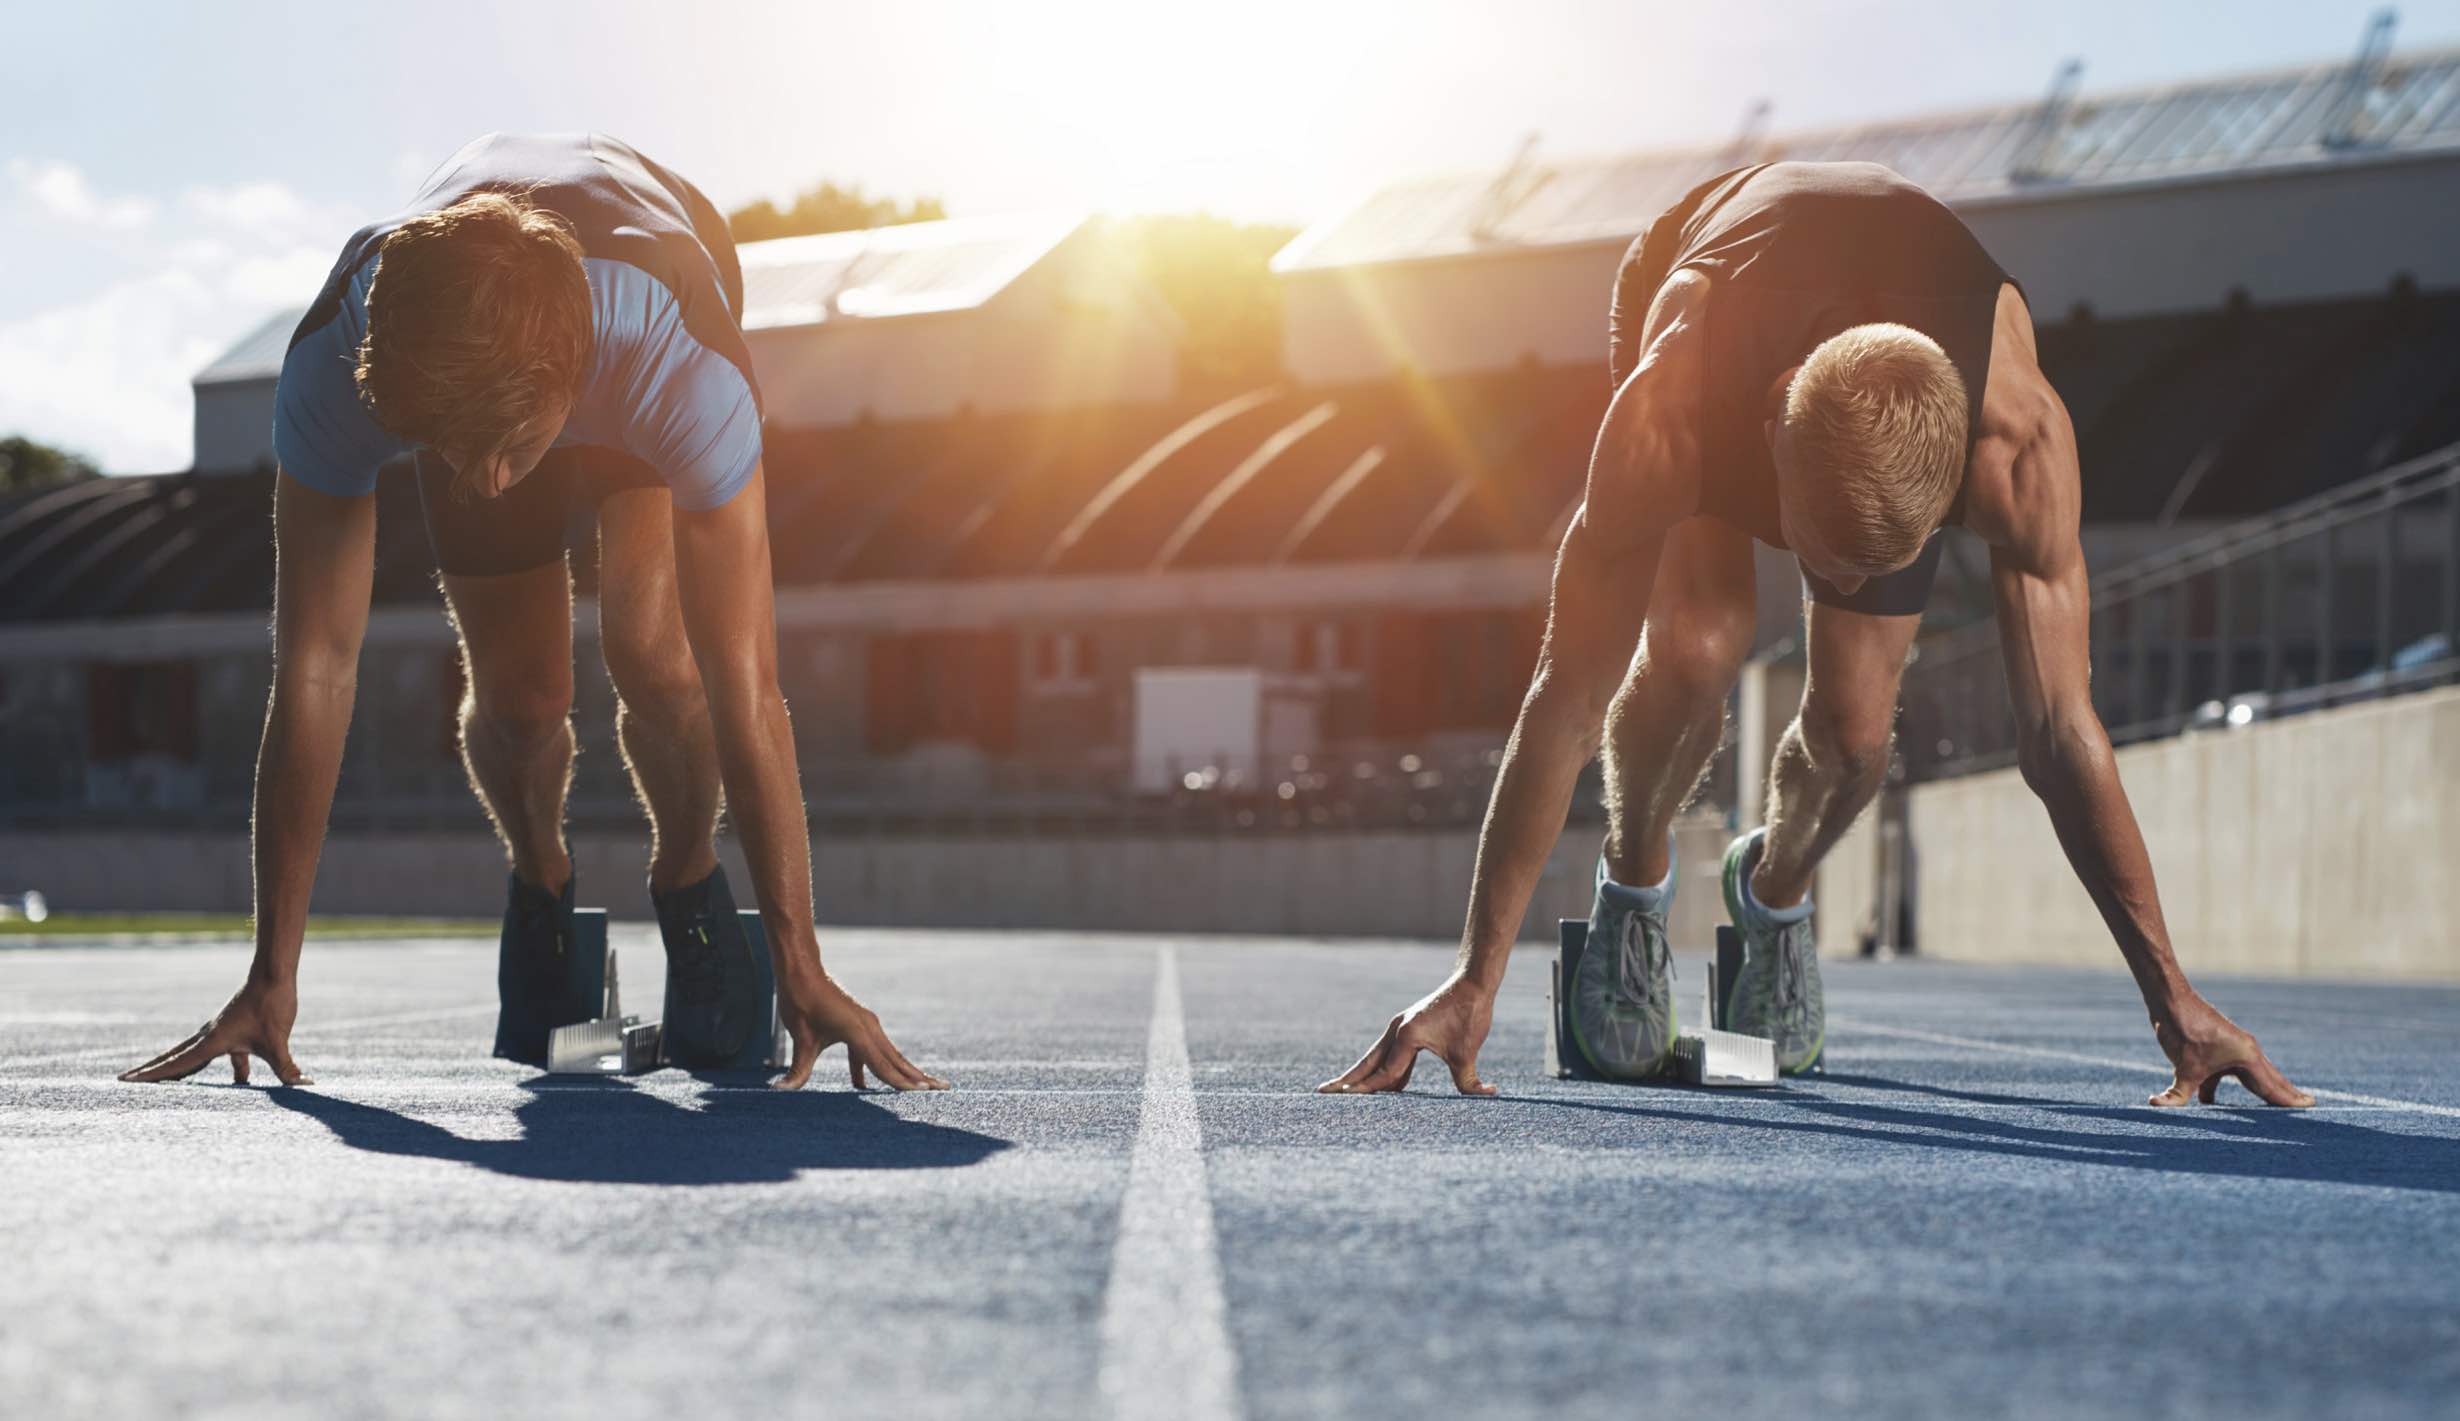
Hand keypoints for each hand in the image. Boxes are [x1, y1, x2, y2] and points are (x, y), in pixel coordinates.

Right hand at [119, 977, 311, 1085]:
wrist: (274, 975)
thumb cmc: (271, 1005)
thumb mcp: (277, 1041)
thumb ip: (286, 1067)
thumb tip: (301, 1085)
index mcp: (212, 1042)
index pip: (177, 1064)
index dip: (152, 1076)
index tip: (126, 1081)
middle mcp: (210, 1037)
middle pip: (174, 1058)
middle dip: (152, 1071)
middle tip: (125, 1079)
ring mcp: (221, 1033)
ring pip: (193, 1055)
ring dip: (180, 1069)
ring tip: (166, 1083)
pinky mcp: (235, 1030)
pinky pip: (220, 1053)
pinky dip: (221, 1066)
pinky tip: (240, 1081)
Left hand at [774, 972, 946, 1091]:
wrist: (801, 971)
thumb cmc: (801, 1002)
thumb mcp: (801, 1037)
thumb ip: (798, 1068)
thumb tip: (780, 1091)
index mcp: (858, 1031)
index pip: (882, 1064)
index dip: (901, 1082)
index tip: (922, 1093)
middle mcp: (869, 1027)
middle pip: (897, 1059)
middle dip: (918, 1076)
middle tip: (943, 1088)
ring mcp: (867, 1024)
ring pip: (890, 1054)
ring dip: (907, 1070)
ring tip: (927, 1084)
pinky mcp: (860, 1023)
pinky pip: (875, 1049)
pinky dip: (879, 1065)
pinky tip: (865, 1084)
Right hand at [1319, 972, 1497, 1095]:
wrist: (1473, 986)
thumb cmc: (1470, 1016)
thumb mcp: (1467, 1052)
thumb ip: (1468, 1081)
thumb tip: (1485, 1095)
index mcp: (1407, 1035)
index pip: (1386, 1072)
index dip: (1371, 1090)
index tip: (1350, 1103)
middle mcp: (1397, 1030)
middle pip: (1367, 1062)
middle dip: (1345, 1079)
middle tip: (1321, 1092)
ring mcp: (1400, 1028)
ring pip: (1375, 1058)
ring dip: (1362, 1076)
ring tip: (1342, 1091)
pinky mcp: (1408, 1029)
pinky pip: (1391, 1055)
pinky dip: (1386, 1070)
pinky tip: (1386, 1087)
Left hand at [2149, 995, 2310, 1107]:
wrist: (2171, 1001)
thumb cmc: (2183, 1031)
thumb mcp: (2184, 1068)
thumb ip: (2177, 1094)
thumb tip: (2159, 1107)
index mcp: (2247, 1057)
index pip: (2273, 1086)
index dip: (2290, 1100)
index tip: (2311, 1107)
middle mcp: (2246, 1052)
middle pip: (2270, 1080)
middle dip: (2286, 1094)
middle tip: (2309, 1106)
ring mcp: (2233, 1049)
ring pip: (2250, 1076)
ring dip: (2260, 1091)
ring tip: (2275, 1106)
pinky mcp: (2217, 1048)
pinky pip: (2226, 1074)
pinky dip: (2221, 1089)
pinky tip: (2211, 1103)